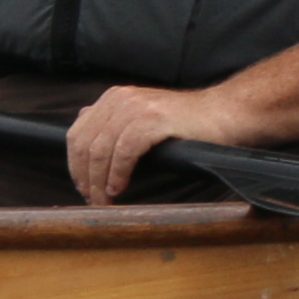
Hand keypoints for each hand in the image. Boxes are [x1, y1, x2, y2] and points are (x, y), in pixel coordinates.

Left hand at [67, 80, 219, 201]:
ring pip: (101, 150)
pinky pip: (124, 151)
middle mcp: (120, 98)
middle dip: (85, 178)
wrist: (224, 114)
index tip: (83, 189)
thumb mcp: (142, 118)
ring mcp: (137, 107)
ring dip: (98, 181)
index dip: (75, 167)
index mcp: (114, 98)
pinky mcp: (154, 119)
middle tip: (93, 201)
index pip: (76, 135)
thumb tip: (84, 142)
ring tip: (104, 200)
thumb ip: (114, 125)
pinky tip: (119, 188)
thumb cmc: (186, 125)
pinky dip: (117, 174)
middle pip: (85, 145)